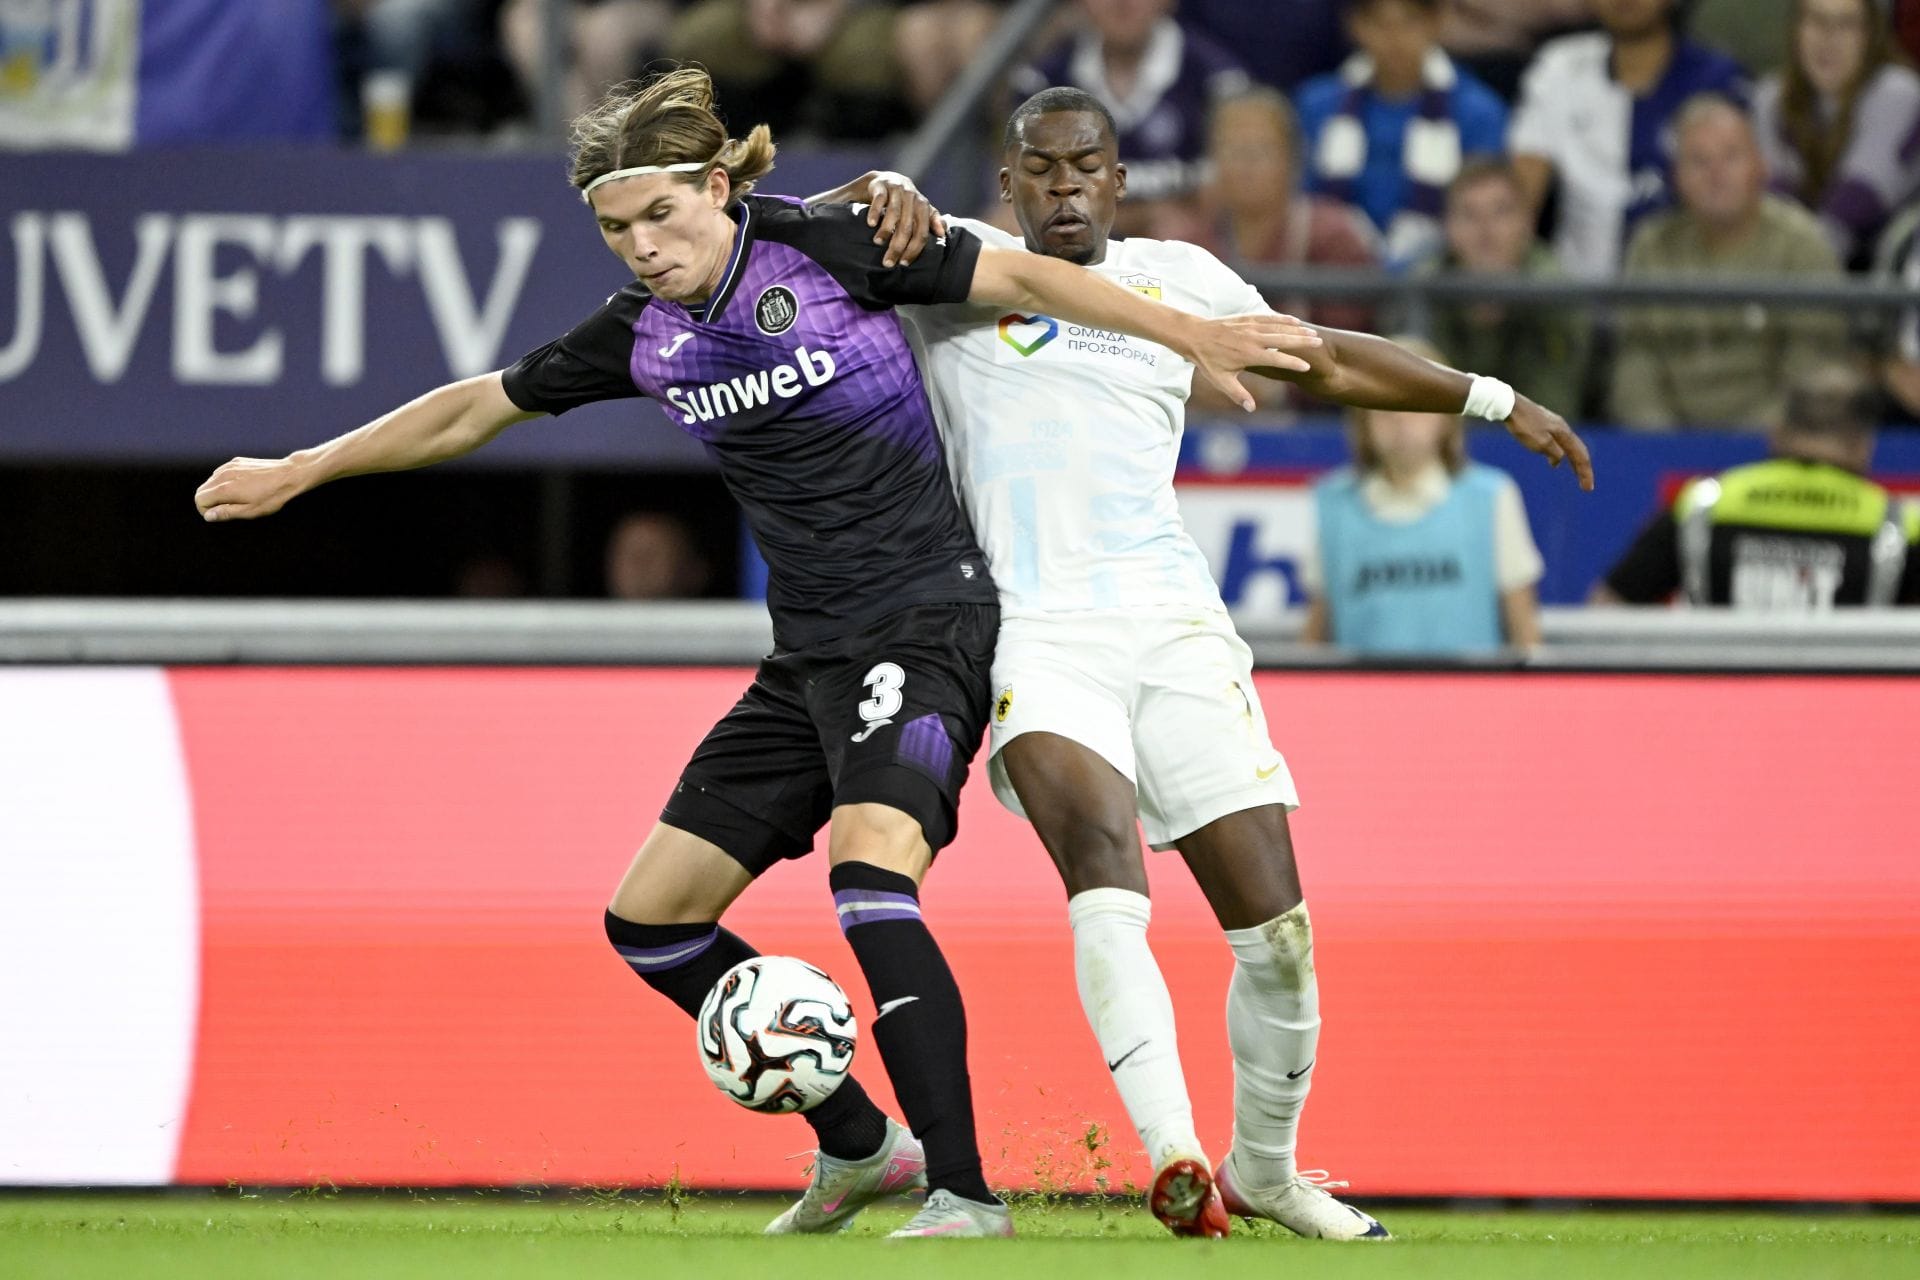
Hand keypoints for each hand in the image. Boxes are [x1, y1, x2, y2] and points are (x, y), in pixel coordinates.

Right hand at [195, 456, 305, 520]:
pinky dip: (224, 482)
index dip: (206, 510)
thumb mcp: (251, 511)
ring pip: (210, 481)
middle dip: (209, 502)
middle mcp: (223, 474)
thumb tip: (208, 516)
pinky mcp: (236, 461)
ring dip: (216, 491)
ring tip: (237, 498)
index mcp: (225, 488)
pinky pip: (220, 473)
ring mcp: (229, 466)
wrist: (289, 475)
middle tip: (229, 508)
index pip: (199, 500)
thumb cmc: (272, 496)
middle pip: (202, 490)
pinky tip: (241, 487)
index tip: (221, 514)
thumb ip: (227, 513)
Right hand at [863, 172, 946, 267]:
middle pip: (907, 227)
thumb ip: (932, 220)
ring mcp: (897, 189)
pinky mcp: (882, 184)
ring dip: (885, 230)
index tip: (903, 264)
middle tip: (888, 262)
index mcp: (923, 206)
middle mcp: (912, 196)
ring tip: (878, 242)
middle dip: (897, 247)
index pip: (922, 232)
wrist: (887, 180)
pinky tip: (871, 224)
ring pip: (894, 213)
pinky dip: (876, 212)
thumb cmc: (906, 201)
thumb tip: (943, 234)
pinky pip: (880, 199)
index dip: (914, 250)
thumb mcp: (920, 210)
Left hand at [1183, 313, 1320, 411]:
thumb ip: (1238, 394)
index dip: (1292, 363)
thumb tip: (1251, 408)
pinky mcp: (1247, 319)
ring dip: (1296, 329)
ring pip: (1278, 327)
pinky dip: (1282, 319)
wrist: (1194, 336)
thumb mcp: (1221, 381)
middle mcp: (1253, 339)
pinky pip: (1268, 318)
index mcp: (1249, 355)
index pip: (1276, 359)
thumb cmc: (1207, 361)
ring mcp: (1250, 327)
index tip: (1307, 366)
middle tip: (1319, 343)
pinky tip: (1294, 320)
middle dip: (1302, 341)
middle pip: (1283, 339)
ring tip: (1312, 333)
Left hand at [1504, 396, 1594, 490]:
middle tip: (1586, 485)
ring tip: (1576, 474)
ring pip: (1569, 446)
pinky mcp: (1544, 425)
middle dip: (1583, 469)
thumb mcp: (1540, 443)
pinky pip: (1559, 442)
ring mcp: (1554, 425)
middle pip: (1578, 451)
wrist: (1509, 406)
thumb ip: (1554, 453)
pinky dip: (1562, 454)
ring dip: (1574, 461)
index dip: (1585, 473)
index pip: (1580, 456)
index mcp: (1564, 433)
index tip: (1588, 488)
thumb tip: (1559, 460)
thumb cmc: (1524, 425)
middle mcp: (1563, 428)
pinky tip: (1554, 460)